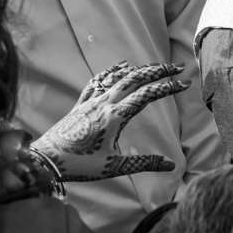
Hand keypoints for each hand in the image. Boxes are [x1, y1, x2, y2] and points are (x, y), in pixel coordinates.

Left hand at [34, 61, 186, 181]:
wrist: (47, 160)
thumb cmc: (80, 165)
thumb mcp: (115, 167)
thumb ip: (144, 163)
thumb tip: (171, 165)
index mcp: (115, 117)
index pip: (147, 95)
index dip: (167, 87)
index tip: (184, 83)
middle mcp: (104, 103)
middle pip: (135, 78)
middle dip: (158, 71)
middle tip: (177, 67)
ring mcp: (91, 101)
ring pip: (118, 77)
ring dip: (139, 69)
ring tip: (155, 67)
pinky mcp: (81, 104)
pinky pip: (99, 81)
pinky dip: (113, 71)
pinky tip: (121, 66)